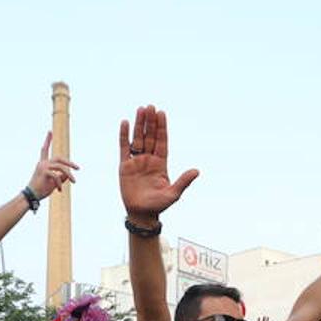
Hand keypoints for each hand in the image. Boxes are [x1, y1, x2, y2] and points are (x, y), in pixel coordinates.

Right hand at [26, 131, 79, 199]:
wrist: (31, 196)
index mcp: (43, 164)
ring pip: (61, 167)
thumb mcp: (54, 182)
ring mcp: (43, 166)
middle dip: (69, 162)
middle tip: (78, 168)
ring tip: (74, 182)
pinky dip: (60, 183)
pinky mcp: (44, 172)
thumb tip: (68, 174)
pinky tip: (59, 190)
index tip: (50, 131)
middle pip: (59, 158)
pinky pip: (57, 176)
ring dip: (69, 174)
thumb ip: (61, 177)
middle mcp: (42, 163)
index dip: (47, 140)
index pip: (45, 149)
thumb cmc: (41, 190)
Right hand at [119, 105, 198, 221]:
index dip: (162, 127)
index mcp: (161, 164)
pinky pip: (124, 147)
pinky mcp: (124, 166)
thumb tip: (197, 171)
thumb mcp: (173, 194)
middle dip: (150, 122)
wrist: (141, 213)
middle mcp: (149, 160)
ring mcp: (137, 161)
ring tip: (140, 109)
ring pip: (138, 138)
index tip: (161, 113)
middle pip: (150, 136)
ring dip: (139, 124)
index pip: (162, 141)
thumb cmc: (158, 205)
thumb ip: (183, 181)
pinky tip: (125, 123)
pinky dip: (124, 135)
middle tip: (150, 106)